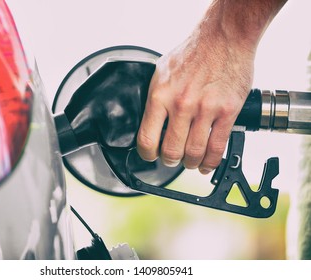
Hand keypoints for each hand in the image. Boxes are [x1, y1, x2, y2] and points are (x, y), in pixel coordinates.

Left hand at [137, 27, 254, 173]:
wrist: (224, 37)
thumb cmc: (192, 53)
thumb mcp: (161, 72)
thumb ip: (155, 97)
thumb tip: (149, 120)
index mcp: (160, 95)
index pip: (147, 139)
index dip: (147, 154)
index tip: (150, 156)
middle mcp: (181, 104)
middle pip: (171, 151)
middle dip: (170, 161)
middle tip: (172, 159)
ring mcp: (205, 109)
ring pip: (194, 153)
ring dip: (190, 163)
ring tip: (189, 161)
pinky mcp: (227, 112)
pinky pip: (217, 147)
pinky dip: (211, 162)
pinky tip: (206, 163)